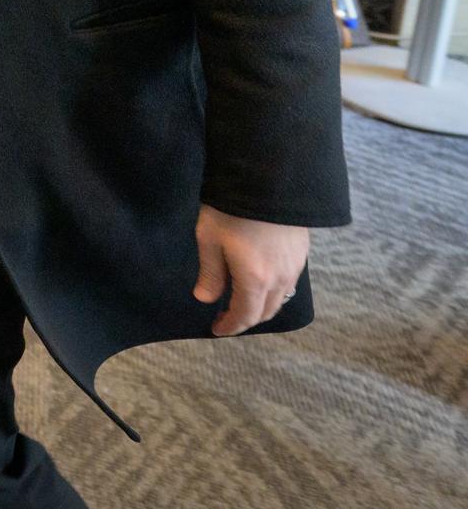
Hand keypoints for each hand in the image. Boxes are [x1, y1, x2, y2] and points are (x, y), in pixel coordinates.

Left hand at [193, 203, 310, 336]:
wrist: (268, 178)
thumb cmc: (231, 209)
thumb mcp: (210, 240)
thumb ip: (210, 273)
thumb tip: (206, 299)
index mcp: (255, 280)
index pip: (245, 315)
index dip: (230, 326)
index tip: (216, 329)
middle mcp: (280, 279)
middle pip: (266, 312)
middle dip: (246, 319)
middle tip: (226, 317)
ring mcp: (296, 266)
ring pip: (281, 298)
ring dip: (262, 306)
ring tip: (242, 300)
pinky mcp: (303, 252)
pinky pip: (290, 283)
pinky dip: (275, 291)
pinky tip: (261, 282)